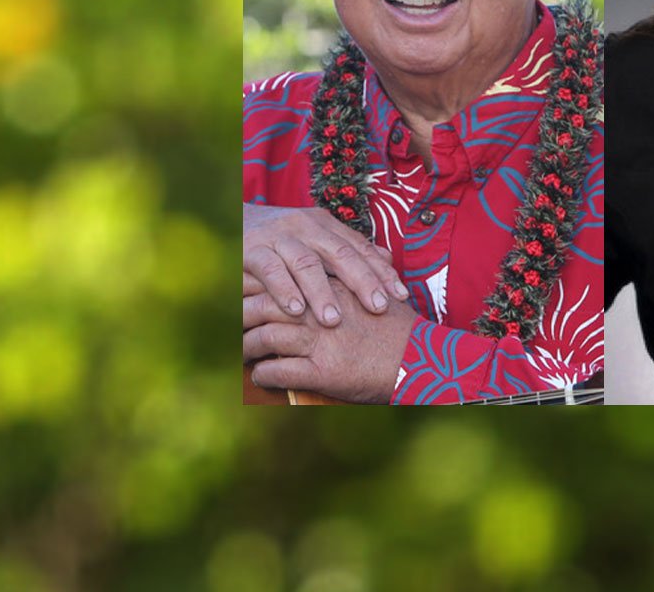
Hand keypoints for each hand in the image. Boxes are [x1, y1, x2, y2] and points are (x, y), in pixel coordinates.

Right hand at [243, 203, 408, 326]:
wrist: (229, 218)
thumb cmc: (280, 237)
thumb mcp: (314, 237)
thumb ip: (347, 248)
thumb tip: (387, 258)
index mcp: (324, 225)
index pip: (360, 248)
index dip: (382, 271)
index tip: (402, 296)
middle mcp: (305, 226)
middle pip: (341, 254)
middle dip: (363, 282)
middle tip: (379, 308)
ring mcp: (278, 236)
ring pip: (306, 264)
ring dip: (322, 293)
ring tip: (334, 320)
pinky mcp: (252, 249)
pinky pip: (271, 270)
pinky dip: (284, 290)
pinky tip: (295, 311)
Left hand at [245, 277, 418, 402]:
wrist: (423, 362)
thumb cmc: (404, 332)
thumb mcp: (379, 296)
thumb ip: (359, 281)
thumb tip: (347, 274)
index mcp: (334, 289)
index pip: (284, 279)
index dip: (260, 284)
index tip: (245, 289)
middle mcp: (322, 311)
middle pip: (266, 305)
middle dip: (242, 312)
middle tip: (230, 319)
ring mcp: (319, 341)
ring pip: (265, 337)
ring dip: (247, 347)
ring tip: (240, 353)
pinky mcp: (321, 372)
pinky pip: (277, 371)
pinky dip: (263, 375)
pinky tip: (259, 377)